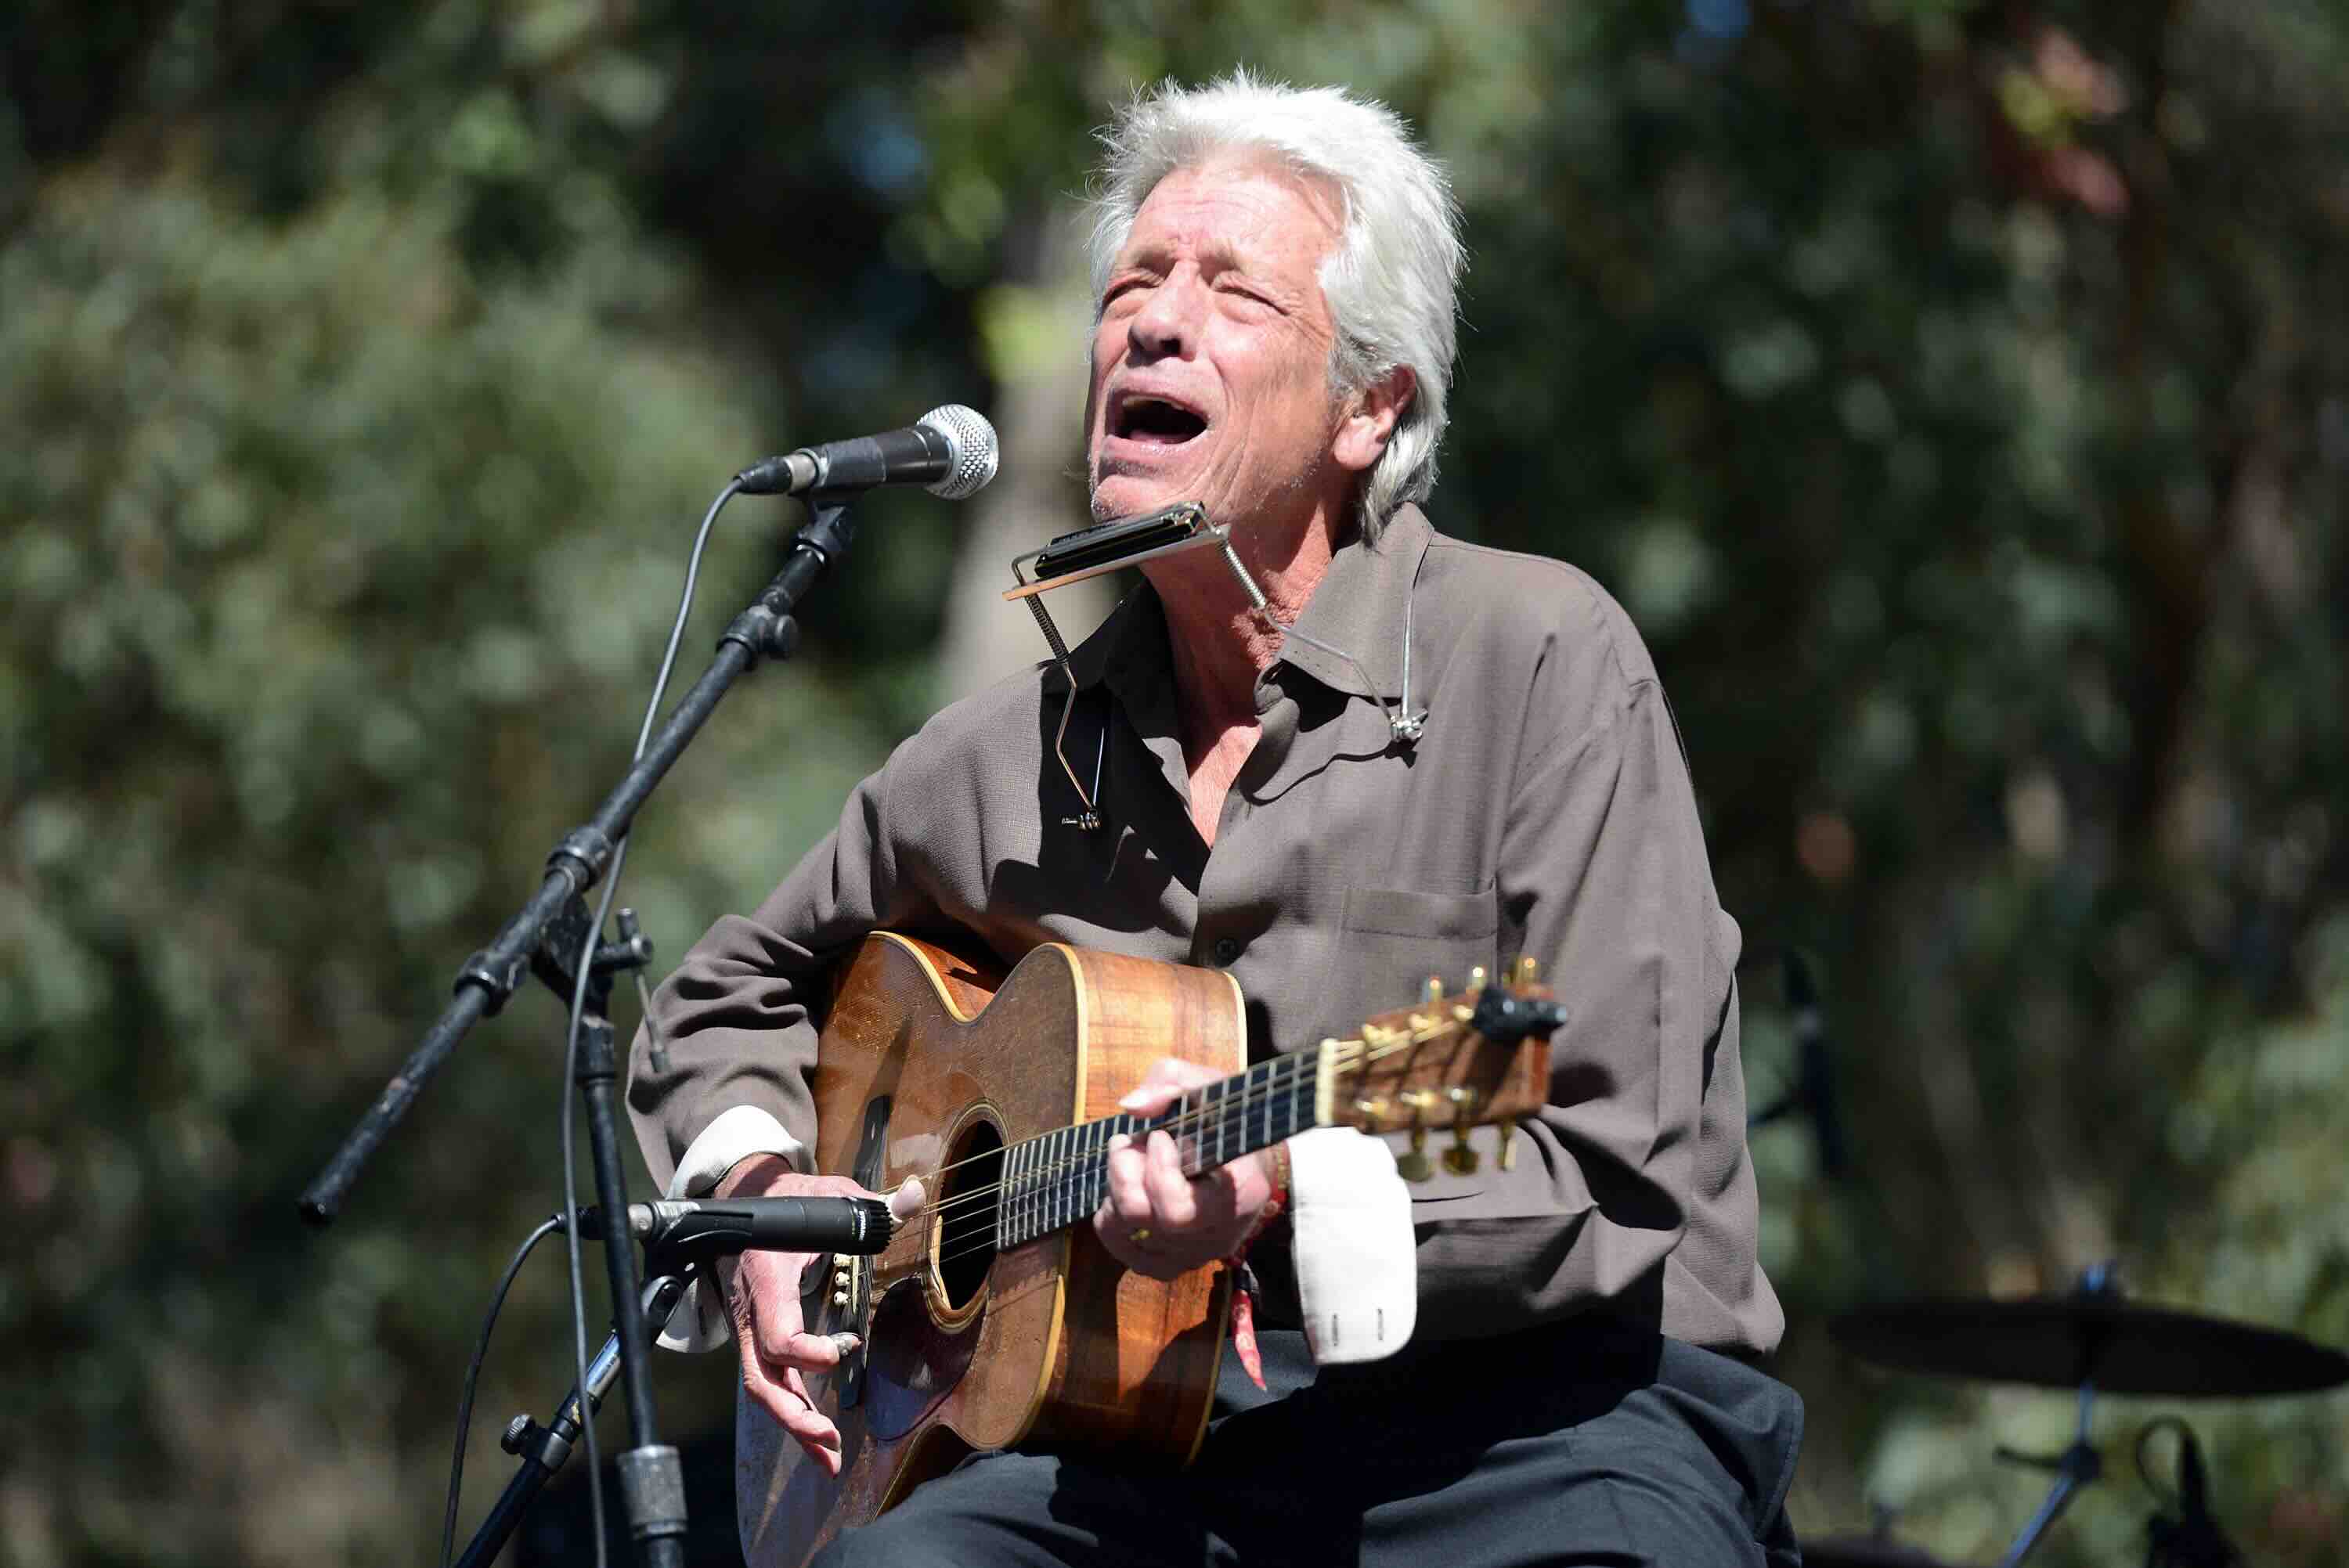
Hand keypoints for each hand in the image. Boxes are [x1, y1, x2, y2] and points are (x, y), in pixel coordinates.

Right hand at [713, 1153, 922, 1475]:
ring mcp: (754, 1329)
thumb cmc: (797, 1201)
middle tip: (830, 1438)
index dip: (805, 1350)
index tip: (845, 1349)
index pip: (775, 1330)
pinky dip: (795, 1414)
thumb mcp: (835, 1195)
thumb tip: (918, 1196)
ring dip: (795, 1426)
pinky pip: (774, 1384)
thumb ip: (876, 1205)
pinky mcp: (762, 1340)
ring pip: (763, 1388)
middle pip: (761, 1375)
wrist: (753, 1199)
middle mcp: (753, 1310)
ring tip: (830, 1459)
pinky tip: (820, 1441)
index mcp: (767, 1276)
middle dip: (793, 1412)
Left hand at [1093, 1057, 1277, 1279]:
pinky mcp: (1170, 1264)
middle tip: (1129, 1142)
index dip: (1157, 1171)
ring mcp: (1193, 1256)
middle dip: (1124, 1173)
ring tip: (1128, 1161)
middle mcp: (1217, 1236)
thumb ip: (1172, 1082)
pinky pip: (1121, 1251)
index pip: (1178, 1208)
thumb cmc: (1227, 1120)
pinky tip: (1126, 1189)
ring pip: (1128, 1236)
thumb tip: (1131, 1106)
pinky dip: (1111, 1217)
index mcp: (1238, 1195)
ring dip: (1115, 1189)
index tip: (1159, 1136)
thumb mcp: (1209, 1086)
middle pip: (1145, 1220)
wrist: (1248, 1162)